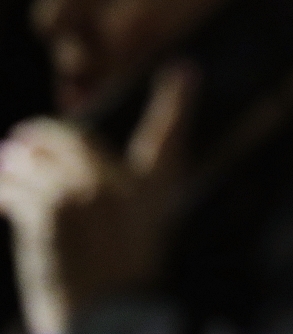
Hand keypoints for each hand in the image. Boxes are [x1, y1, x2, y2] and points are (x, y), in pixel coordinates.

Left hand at [0, 64, 195, 333]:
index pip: (170, 137)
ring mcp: (84, 194)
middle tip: (29, 136)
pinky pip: (17, 187)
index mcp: (153, 195)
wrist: (109, 321)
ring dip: (18, 160)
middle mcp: (119, 187)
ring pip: (40, 159)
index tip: (187, 70)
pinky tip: (1, 191)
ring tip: (7, 160)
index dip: (180, 102)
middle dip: (49, 136)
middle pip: (78, 140)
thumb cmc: (123, 297)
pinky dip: (5, 187)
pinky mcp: (50, 210)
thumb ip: (114, 215)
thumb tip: (89, 197)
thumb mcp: (133, 251)